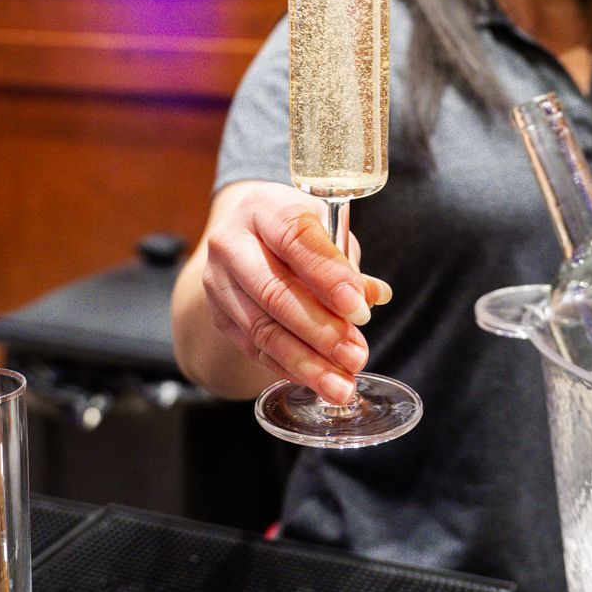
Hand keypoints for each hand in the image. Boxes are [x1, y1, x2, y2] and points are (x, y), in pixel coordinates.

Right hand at [200, 182, 391, 404]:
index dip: (329, 276)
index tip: (359, 310)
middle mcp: (231, 242)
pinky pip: (253, 348)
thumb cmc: (297, 231)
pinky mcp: (218, 315)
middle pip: (274, 291)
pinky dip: (288, 367)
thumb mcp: (325, 228)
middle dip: (320, 330)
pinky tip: (317, 380)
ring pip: (262, 328)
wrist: (249, 236)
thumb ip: (346, 262)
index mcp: (263, 207)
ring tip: (341, 384)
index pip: (295, 239)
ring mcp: (218, 281)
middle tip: (355, 356)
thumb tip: (374, 296)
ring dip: (306, 361)